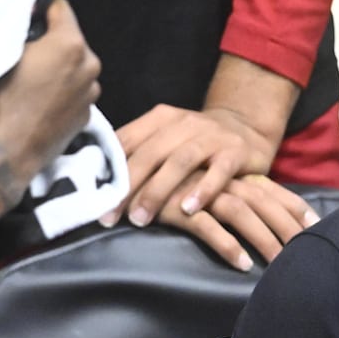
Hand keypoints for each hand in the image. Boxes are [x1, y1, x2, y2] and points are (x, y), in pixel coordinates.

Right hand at [0, 0, 100, 187]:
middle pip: (73, 41)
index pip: (63, 9)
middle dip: (55, 42)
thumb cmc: (4, 97)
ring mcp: (93, 92)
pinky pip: (78, 92)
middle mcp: (91, 66)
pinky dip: (66, 91)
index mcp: (72, 44)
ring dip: (63, 68)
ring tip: (37, 81)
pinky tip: (45, 101)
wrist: (12, 147)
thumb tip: (34, 21)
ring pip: (78, 68)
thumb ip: (28, 32)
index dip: (44, 10)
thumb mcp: (8, 52)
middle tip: (31, 53)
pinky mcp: (89, 113)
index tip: (32, 16)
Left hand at [106, 104, 275, 227]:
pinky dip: (203, 190)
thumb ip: (140, 152)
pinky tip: (188, 210)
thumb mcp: (168, 138)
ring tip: (142, 218)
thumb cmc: (198, 142)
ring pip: (180, 161)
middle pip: (150, 153)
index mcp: (161, 119)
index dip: (107, 169)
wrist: (247, 127)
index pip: (127, 141)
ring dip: (158, 191)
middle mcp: (185, 124)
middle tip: (110, 216)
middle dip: (127, 186)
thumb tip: (98, 179)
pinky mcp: (236, 152)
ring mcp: (212, 136)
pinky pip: (219, 171)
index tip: (91, 196)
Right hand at [156, 173, 319, 270]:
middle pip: (263, 202)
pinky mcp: (176, 205)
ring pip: (241, 213)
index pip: (270, 189)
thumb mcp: (202, 187)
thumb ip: (227, 196)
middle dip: (287, 227)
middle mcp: (218, 179)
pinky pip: (208, 227)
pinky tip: (242, 263)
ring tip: (280, 263)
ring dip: (263, 239)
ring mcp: (198, 191)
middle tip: (308, 253)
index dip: (294, 207)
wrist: (119, 164)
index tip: (317, 226)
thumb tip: (259, 217)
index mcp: (227, 174)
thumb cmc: (166, 183)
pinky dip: (227, 245)